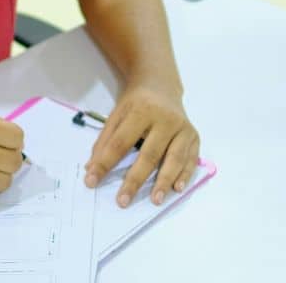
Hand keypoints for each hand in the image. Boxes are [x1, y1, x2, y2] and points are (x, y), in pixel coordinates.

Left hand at [83, 84, 199, 207]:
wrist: (161, 84)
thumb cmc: (136, 103)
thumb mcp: (116, 114)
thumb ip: (104, 141)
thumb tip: (92, 170)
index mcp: (141, 111)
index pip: (120, 142)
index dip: (105, 163)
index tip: (91, 182)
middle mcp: (165, 119)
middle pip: (149, 154)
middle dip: (135, 180)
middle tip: (123, 201)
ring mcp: (183, 128)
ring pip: (174, 158)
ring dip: (164, 181)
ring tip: (154, 200)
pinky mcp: (193, 135)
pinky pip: (190, 158)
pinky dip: (185, 174)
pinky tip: (177, 189)